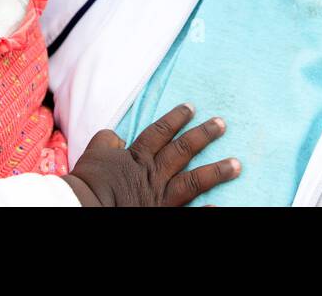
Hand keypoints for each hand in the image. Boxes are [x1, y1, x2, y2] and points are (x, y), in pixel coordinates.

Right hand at [60, 103, 239, 205]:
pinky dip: (206, 212)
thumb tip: (118, 137)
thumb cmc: (88, 181)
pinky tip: (221, 207)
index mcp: (138, 156)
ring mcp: (160, 197)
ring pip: (194, 181)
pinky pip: (189, 214)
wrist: (84, 206)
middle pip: (184, 150)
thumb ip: (109, 140)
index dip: (176, 118)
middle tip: (222, 124)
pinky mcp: (162, 215)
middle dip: (204, 136)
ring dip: (217, 172)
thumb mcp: (94, 151)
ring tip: (236, 165)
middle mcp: (154, 173)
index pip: (161, 131)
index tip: (191, 107)